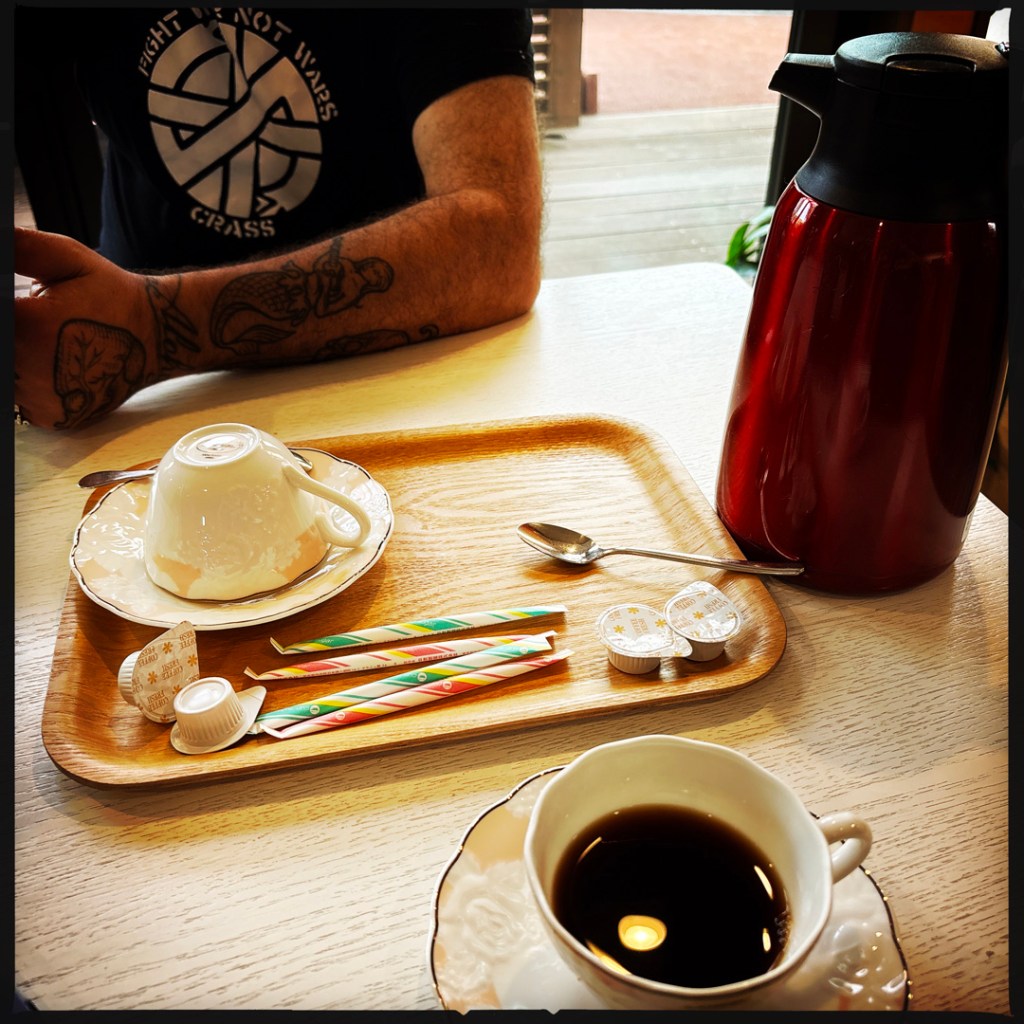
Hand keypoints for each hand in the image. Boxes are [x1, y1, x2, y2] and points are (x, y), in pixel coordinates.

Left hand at [14, 227, 156, 428]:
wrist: (155, 337)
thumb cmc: (111, 295)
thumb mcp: (67, 258)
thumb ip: (20, 248)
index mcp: (29, 325)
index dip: (9, 310)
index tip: (26, 308)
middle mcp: (32, 369)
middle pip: (1, 348)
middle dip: (13, 334)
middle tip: (42, 323)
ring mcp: (42, 399)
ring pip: (8, 375)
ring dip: (18, 357)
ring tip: (48, 342)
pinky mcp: (51, 417)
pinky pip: (20, 400)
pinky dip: (28, 382)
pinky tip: (52, 365)